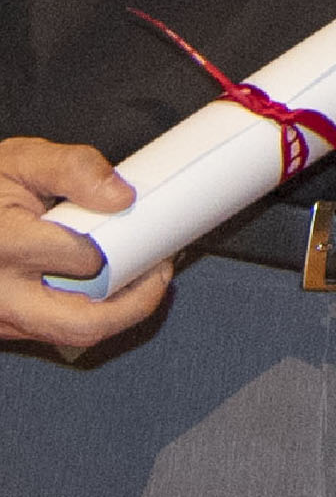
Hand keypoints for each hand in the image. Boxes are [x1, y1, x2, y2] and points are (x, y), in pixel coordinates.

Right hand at [0, 137, 171, 356]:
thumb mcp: (20, 161)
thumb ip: (71, 168)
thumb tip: (121, 197)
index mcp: (2, 243)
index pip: (78, 258)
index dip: (117, 247)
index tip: (139, 231)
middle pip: (81, 324)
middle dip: (135, 302)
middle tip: (159, 272)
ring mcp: (0, 317)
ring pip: (72, 335)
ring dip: (116, 310)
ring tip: (138, 275)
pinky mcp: (6, 327)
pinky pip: (56, 331)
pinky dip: (88, 312)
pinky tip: (104, 283)